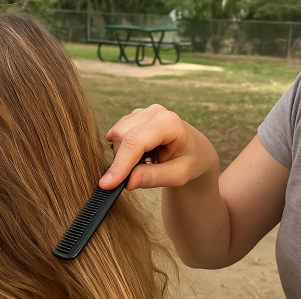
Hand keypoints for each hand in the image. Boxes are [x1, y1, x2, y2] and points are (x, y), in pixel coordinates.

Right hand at [100, 104, 218, 190]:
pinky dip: (121, 149)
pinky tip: (138, 155)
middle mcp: (154, 112)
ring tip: (142, 164)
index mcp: (169, 123)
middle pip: (121, 135)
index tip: (107, 184)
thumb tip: (128, 182)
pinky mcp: (134, 116)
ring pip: (116, 133)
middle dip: (121, 160)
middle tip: (135, 177)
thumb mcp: (178, 176)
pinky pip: (116, 133)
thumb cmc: (189, 162)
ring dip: (121, 155)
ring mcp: (143, 112)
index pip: (136, 141)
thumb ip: (154, 177)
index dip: (120, 163)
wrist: (194, 149)